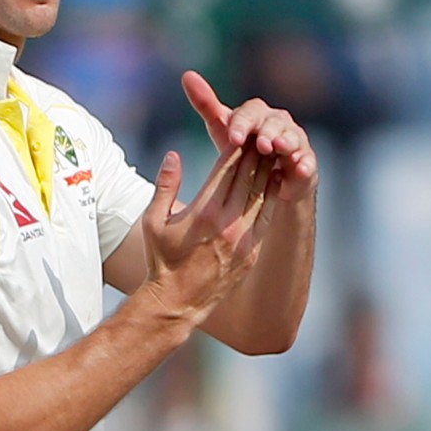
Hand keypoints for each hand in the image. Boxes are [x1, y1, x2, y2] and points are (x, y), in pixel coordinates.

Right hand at [137, 144, 275, 325]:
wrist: (178, 301)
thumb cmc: (161, 260)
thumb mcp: (153, 222)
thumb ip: (164, 186)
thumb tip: (174, 154)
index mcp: (202, 211)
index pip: (225, 168)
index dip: (235, 145)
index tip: (240, 128)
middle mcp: (227, 222)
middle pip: (248, 176)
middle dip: (255, 151)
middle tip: (262, 130)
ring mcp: (243, 237)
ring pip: (263, 193)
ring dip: (269, 169)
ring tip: (274, 149)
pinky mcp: (253, 250)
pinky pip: (269, 215)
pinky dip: (274, 194)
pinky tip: (277, 179)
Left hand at [181, 71, 317, 202]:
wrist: (264, 181)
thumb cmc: (241, 151)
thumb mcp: (222, 130)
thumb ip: (207, 105)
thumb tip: (187, 75)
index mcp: (257, 115)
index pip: (250, 112)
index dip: (242, 124)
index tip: (233, 138)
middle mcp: (278, 123)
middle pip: (275, 122)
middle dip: (268, 131)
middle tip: (261, 144)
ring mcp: (295, 141)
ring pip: (293, 138)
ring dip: (287, 142)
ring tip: (280, 148)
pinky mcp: (305, 162)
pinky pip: (308, 162)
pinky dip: (305, 164)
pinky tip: (300, 169)